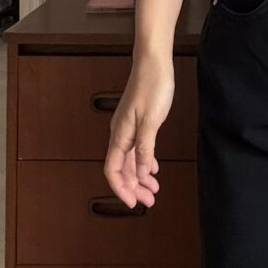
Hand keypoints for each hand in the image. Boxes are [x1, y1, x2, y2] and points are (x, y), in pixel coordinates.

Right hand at [103, 53, 174, 208]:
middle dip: (133, 187)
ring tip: (153, 189)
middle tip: (149, 201)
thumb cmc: (152, 87)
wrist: (154, 63)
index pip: (113, 170)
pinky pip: (137, 149)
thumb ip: (145, 149)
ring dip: (140, 177)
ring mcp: (128, 128)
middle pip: (122, 169)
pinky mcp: (137, 121)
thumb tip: (140, 172)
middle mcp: (120, 134)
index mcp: (120, 135)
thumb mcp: (152, 121)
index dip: (121, 189)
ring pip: (130, 160)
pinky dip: (144, 161)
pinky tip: (153, 168)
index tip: (133, 204)